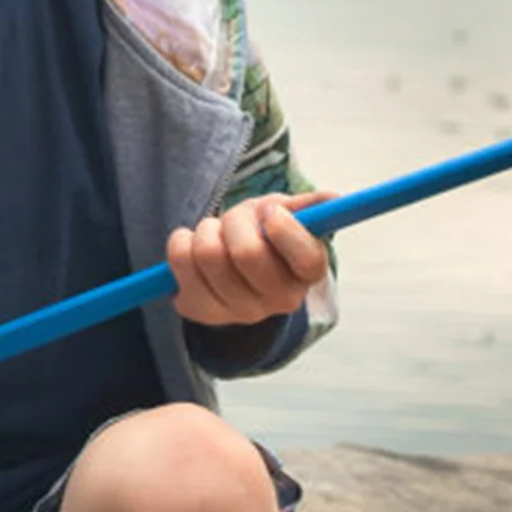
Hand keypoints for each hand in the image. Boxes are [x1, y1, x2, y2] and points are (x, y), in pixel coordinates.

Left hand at [168, 190, 332, 327]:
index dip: (284, 228)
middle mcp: (277, 302)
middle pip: (248, 253)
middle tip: (236, 220)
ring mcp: (238, 312)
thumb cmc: (266, 238)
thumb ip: (309, 208)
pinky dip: (181, 242)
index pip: (306, 258)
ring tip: (215, 234)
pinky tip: (194, 251)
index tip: (271, 213)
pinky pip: (180, 261)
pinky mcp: (201, 311)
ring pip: (209, 253)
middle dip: (236, 220)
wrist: (233, 270)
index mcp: (307, 276)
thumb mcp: (290, 216)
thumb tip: (331, 199)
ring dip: (207, 229)